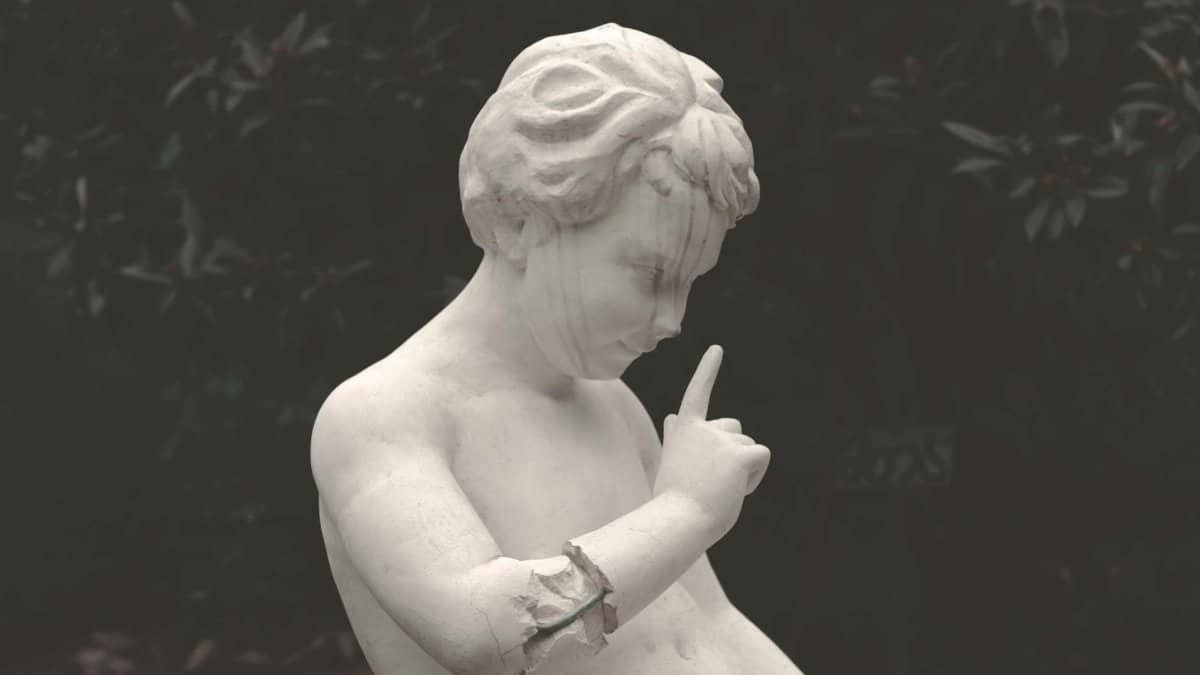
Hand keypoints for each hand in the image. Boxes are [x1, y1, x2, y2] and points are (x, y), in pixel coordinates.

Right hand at [653, 345, 770, 539]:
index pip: (697, 393)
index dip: (707, 370)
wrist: (677, 521)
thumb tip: (672, 416)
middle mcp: (702, 427)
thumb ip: (677, 437)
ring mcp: (721, 439)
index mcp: (683, 429)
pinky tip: (736, 490)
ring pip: (749, 446)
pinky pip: (761, 456)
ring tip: (720, 489)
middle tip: (714, 480)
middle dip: (734, 451)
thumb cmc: (674, 499)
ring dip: (743, 470)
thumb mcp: (671, 461)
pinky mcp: (740, 455)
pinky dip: (755, 477)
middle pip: (735, 428)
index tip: (717, 349)